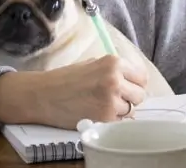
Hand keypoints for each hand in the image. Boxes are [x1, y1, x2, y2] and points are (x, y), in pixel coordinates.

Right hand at [0, 56, 148, 129]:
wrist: (43, 95)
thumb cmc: (65, 79)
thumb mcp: (92, 64)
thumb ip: (114, 70)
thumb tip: (133, 82)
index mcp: (113, 62)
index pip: (142, 77)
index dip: (135, 84)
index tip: (128, 88)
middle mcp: (115, 79)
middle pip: (140, 95)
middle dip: (129, 98)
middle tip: (113, 99)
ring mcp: (111, 100)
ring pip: (131, 110)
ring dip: (120, 111)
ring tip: (101, 106)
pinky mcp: (105, 118)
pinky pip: (120, 122)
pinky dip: (112, 121)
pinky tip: (96, 113)